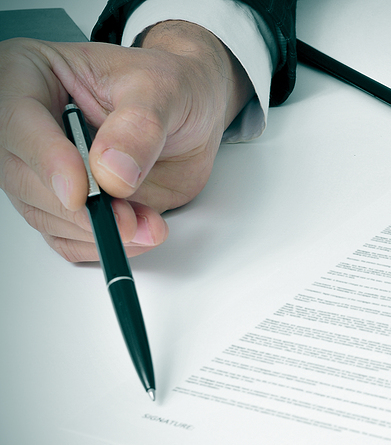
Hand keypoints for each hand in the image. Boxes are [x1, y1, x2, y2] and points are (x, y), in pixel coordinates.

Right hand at [0, 20, 252, 261]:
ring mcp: (48, 169)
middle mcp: (33, 127)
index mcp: (33, 76)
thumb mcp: (164, 91)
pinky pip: (69, 239)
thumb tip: (112, 171)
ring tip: (147, 223)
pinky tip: (139, 231)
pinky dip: (102, 244)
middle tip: (129, 218)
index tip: (81, 192)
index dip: (47, 161)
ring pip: (46, 215)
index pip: (18, 122)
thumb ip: (139, 127)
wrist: (193, 114)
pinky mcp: (71, 204)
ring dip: (97, 231)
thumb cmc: (172, 88)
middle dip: (79, 210)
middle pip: (24, 178)